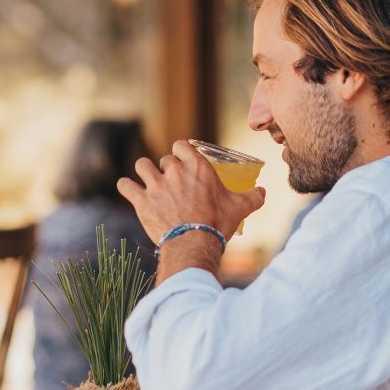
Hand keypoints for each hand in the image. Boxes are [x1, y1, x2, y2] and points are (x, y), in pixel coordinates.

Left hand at [117, 140, 264, 243]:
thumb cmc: (217, 223)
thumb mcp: (239, 208)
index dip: (179, 152)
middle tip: (171, 183)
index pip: (181, 145)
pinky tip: (129, 190)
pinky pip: (125, 185)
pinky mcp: (141, 200)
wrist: (194, 243)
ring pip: (142, 166)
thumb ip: (253, 197)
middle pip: (164, 160)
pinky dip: (126, 187)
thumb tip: (264, 192)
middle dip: (166, 169)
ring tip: (148, 181)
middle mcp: (175, 171)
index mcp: (197, 167)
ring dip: (145, 172)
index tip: (182, 161)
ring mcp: (156, 185)